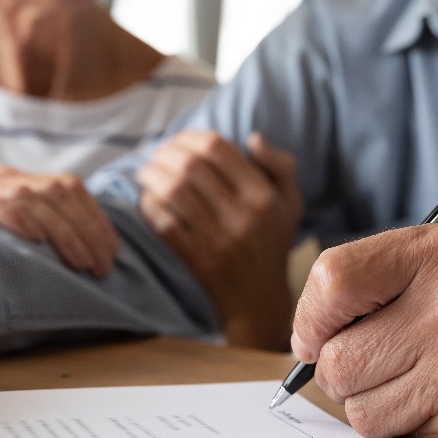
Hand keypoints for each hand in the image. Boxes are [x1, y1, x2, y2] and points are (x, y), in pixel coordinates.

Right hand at [0, 166, 119, 277]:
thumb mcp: (8, 238)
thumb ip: (41, 235)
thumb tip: (93, 259)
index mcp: (19, 181)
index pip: (70, 187)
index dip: (96, 219)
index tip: (113, 251)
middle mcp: (2, 178)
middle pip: (59, 192)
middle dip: (88, 231)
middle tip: (103, 267)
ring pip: (34, 199)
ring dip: (65, 234)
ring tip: (83, 264)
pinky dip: (21, 221)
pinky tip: (38, 241)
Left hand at [137, 131, 301, 350]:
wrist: (259, 301)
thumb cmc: (272, 243)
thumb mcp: (291, 203)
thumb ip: (280, 165)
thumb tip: (252, 137)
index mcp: (263, 196)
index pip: (218, 148)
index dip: (191, 137)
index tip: (179, 140)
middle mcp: (242, 216)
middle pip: (191, 166)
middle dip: (166, 152)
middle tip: (156, 153)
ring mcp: (217, 239)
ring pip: (173, 192)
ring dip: (152, 175)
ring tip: (146, 172)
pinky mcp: (197, 259)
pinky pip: (164, 223)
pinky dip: (150, 206)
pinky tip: (147, 198)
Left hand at [291, 225, 437, 437]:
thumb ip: (374, 281)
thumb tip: (306, 338)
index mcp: (437, 255)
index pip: (332, 282)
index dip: (310, 318)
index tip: (317, 335)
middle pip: (336, 360)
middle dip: (341, 371)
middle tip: (375, 364)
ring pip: (360, 410)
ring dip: (376, 404)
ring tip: (418, 382)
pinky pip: (401, 437)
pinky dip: (412, 426)